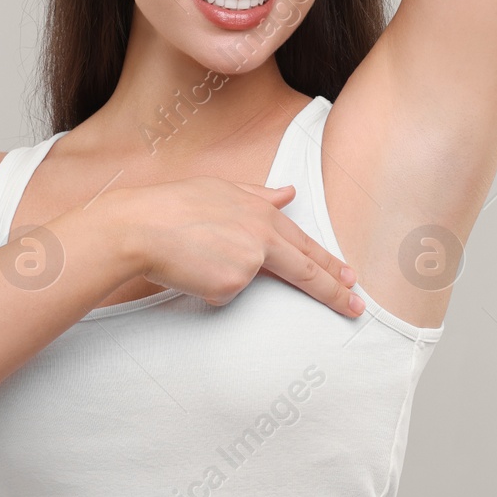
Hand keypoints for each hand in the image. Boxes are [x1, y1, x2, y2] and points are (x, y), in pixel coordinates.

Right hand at [102, 177, 364, 316]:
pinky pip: (224, 294)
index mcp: (261, 213)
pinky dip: (209, 287)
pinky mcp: (231, 285)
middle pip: (308, 270)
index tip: (349, 276)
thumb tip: (288, 193)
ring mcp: (249, 263)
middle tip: (356, 305)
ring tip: (194, 255)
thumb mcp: (220, 190)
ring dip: (225, 275)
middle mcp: (262, 237)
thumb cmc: (172, 206)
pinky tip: (189, 268)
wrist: (139, 227)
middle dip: (335, 290)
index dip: (329, 262)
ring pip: (248, 282)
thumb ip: (259, 195)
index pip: (305, 243)